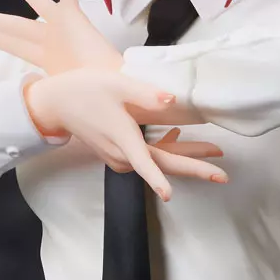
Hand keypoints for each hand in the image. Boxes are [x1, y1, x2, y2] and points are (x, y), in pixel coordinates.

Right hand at [24, 69, 227, 200]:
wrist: (56, 103)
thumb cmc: (84, 91)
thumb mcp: (117, 84)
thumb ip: (146, 93)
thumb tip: (172, 99)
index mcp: (124, 139)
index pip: (145, 163)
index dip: (159, 179)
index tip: (170, 195)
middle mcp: (123, 155)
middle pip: (163, 165)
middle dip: (194, 168)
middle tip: (223, 175)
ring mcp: (119, 157)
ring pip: (157, 161)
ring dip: (184, 156)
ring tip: (213, 151)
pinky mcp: (117, 153)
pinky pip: (147, 156)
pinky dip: (166, 148)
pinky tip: (178, 135)